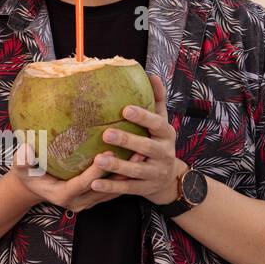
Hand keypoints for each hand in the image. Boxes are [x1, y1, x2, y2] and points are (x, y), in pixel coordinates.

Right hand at [10, 132, 138, 212]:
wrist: (33, 188)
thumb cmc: (27, 175)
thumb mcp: (21, 169)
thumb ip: (22, 161)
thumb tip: (24, 149)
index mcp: (62, 195)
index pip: (83, 184)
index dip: (96, 172)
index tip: (108, 155)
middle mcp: (79, 202)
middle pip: (104, 188)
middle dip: (121, 172)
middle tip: (137, 153)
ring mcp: (89, 202)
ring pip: (113, 190)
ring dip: (129, 174)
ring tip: (144, 154)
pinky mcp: (95, 198)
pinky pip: (114, 188)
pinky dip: (126, 175)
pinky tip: (137, 158)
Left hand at [86, 72, 185, 204]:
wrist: (169, 180)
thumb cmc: (158, 143)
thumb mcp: (161, 123)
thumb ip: (156, 100)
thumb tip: (151, 74)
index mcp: (166, 135)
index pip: (157, 123)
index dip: (143, 117)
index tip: (126, 109)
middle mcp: (163, 154)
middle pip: (146, 148)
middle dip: (128, 141)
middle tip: (106, 133)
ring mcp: (154, 173)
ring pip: (136, 171)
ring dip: (117, 166)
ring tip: (98, 160)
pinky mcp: (144, 189)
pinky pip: (126, 188)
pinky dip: (110, 187)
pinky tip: (94, 184)